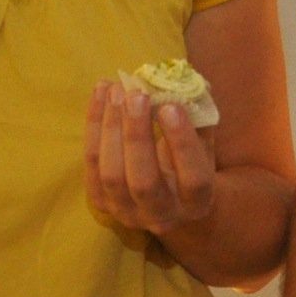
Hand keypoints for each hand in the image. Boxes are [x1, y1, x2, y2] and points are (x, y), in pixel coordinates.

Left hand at [83, 80, 217, 233]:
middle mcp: (162, 216)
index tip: (170, 107)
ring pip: (112, 174)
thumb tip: (187, 80)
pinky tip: (101, 94)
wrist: (171, 203)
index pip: (192, 178)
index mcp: (197, 203)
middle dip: (137, 135)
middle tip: (136, 95)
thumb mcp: (205, 145)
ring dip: (111, 128)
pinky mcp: (102, 203)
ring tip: (116, 90)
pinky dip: (94, 126)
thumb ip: (200, 118)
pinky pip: (91, 164)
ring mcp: (127, 213)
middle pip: (143, 181)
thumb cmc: (192, 164)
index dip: (181, 143)